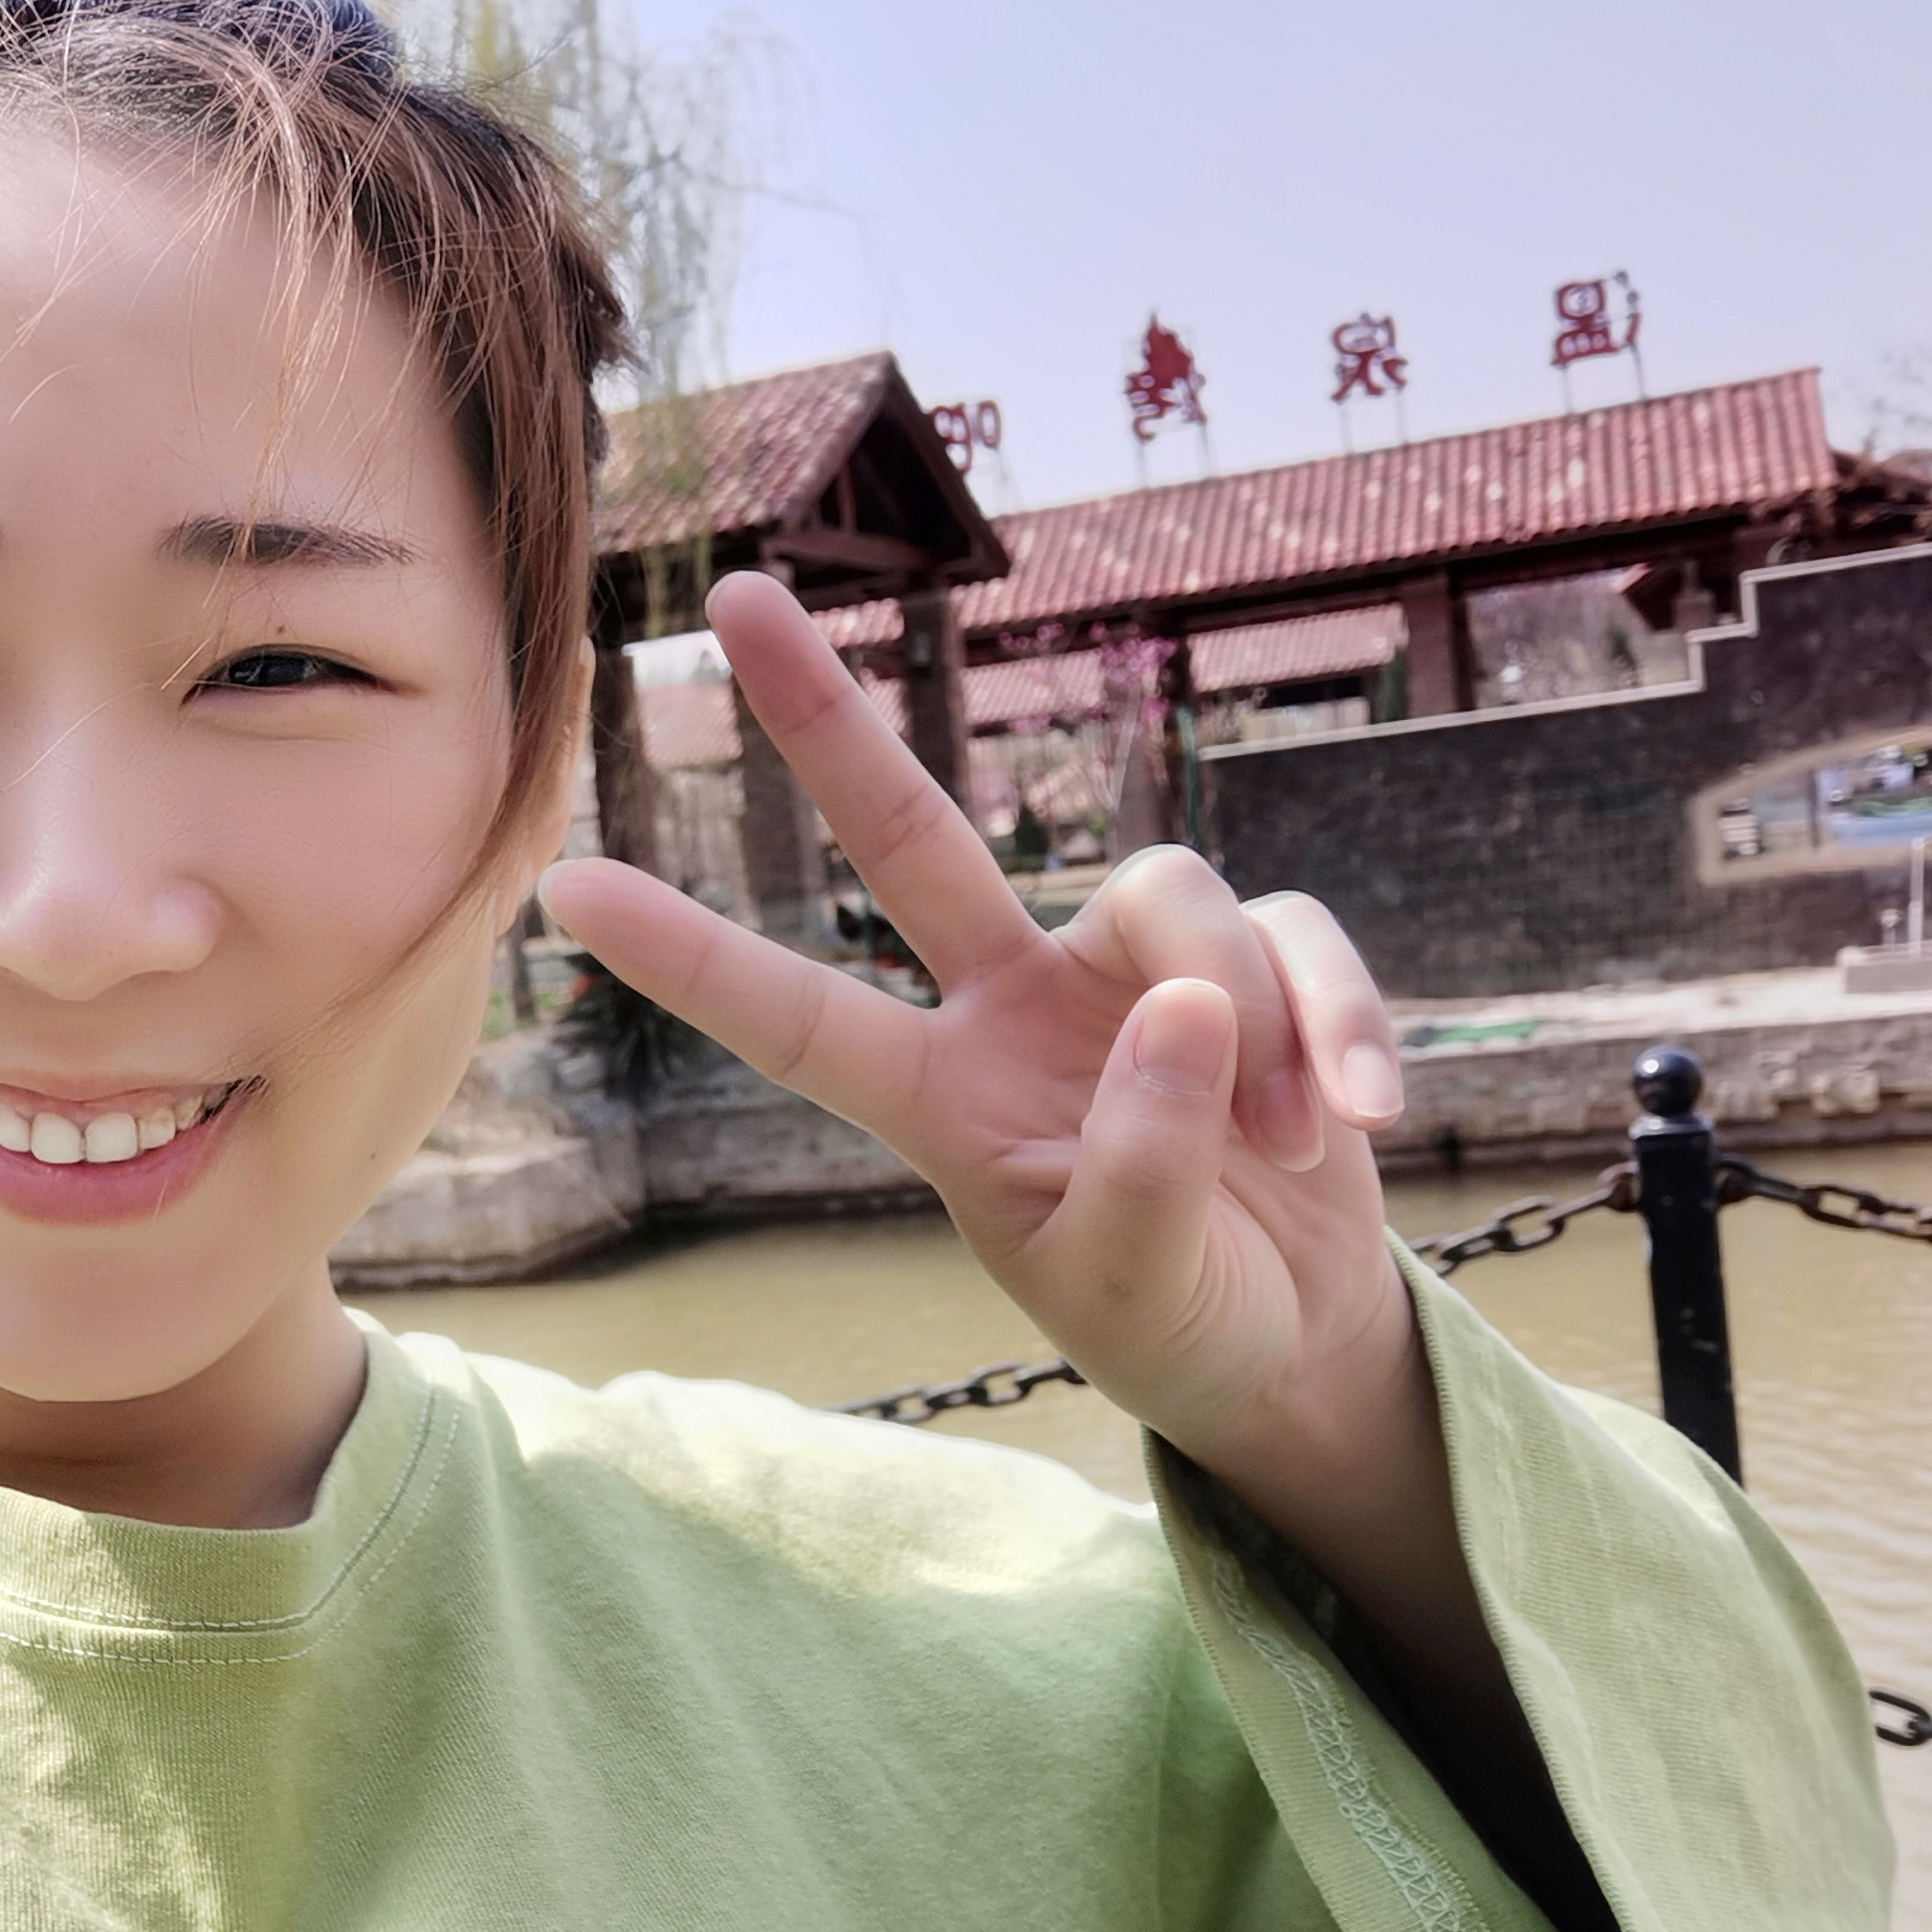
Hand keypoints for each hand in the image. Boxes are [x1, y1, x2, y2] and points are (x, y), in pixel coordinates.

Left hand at [540, 573, 1418, 1478]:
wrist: (1295, 1337)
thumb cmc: (1177, 1319)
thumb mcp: (1136, 1287)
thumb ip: (1147, 1168)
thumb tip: (1188, 1010)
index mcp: (941, 1099)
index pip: (798, 1020)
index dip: (692, 959)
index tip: (568, 889)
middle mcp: (1014, 1006)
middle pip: (912, 837)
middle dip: (826, 722)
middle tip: (741, 594)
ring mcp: (1130, 973)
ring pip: (1171, 893)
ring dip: (1253, 1016)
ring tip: (1291, 1145)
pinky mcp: (1255, 963)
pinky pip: (1296, 938)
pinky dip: (1341, 1021)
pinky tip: (1363, 1116)